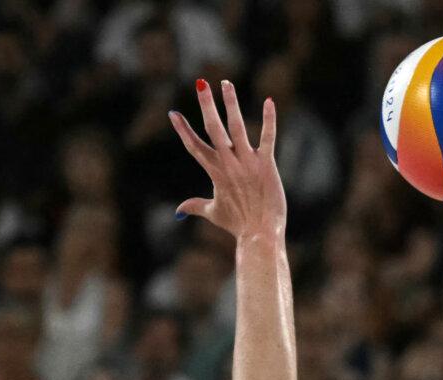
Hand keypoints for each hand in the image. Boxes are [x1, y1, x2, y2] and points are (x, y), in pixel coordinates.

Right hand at [169, 79, 284, 238]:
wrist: (259, 234)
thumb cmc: (237, 225)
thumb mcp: (213, 213)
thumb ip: (195, 206)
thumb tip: (178, 211)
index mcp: (215, 172)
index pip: (195, 146)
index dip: (183, 130)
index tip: (173, 113)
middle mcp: (228, 164)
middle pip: (213, 129)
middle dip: (206, 105)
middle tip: (200, 83)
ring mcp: (247, 163)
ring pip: (236, 127)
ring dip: (231, 103)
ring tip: (226, 83)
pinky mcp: (266, 165)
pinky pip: (267, 137)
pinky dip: (269, 120)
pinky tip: (269, 101)